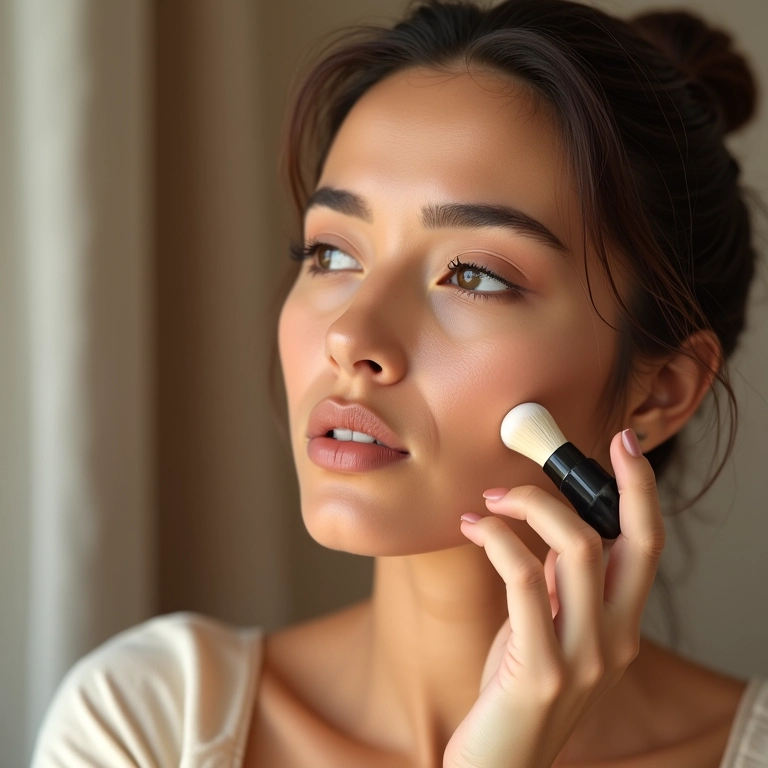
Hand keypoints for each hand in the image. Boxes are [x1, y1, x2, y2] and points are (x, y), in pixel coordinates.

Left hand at [442, 429, 664, 767]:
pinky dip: (497, 538)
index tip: (624, 445)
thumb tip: (550, 530)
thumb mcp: (550, 633)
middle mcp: (616, 640)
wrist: (498, 765)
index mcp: (621, 626)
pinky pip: (525, 578)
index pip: (646, 546)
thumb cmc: (518, 690)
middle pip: (625, 539)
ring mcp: (584, 658)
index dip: (640, 491)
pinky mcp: (542, 669)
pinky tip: (473, 528)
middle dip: (601, 482)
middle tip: (547, 454)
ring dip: (525, 506)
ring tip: (487, 501)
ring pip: (575, 547)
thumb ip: (561, 589)